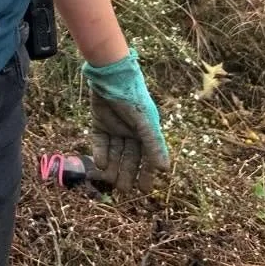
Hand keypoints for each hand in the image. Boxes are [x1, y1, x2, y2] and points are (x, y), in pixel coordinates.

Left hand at [82, 49, 170, 193]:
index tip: (144, 190)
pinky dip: (100, 154)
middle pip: (129, 158)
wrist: (110, 76)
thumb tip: (165, 169)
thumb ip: (153, 144)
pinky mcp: (99, 124)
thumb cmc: (132, 97)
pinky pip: (101, 144)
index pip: (147, 157)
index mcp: (145, 132)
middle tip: (123, 190)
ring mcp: (114, 129)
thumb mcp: (144, 122)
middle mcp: (131, 132)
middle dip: (127, 173)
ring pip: (114, 154)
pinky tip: (100, 165)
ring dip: (113, 167)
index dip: (146, 173)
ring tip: (110, 179)